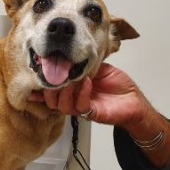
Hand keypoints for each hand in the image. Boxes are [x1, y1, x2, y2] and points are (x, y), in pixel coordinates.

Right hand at [29, 63, 146, 127]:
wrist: (134, 99)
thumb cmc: (116, 85)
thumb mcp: (96, 68)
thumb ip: (82, 65)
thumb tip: (67, 56)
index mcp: (71, 90)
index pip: (51, 91)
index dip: (41, 87)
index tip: (35, 77)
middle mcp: (73, 100)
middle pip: (51, 101)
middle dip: (49, 89)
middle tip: (54, 76)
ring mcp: (81, 108)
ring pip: (61, 106)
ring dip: (64, 91)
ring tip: (71, 79)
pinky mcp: (91, 113)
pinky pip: (80, 106)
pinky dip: (81, 93)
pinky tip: (87, 83)